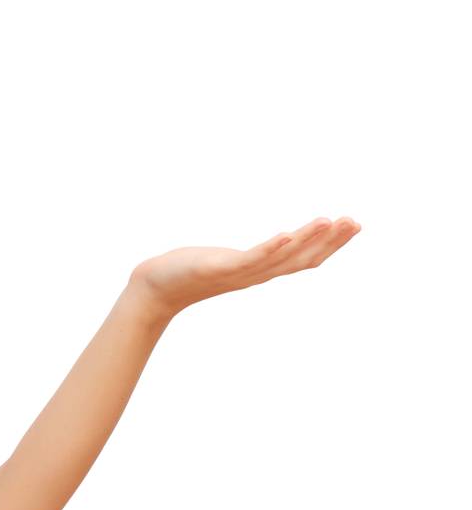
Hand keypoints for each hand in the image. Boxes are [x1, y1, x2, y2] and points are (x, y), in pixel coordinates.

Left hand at [129, 215, 361, 316]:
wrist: (154, 289)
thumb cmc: (186, 272)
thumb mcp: (227, 261)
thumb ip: (248, 256)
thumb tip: (265, 247)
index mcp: (260, 270)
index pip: (305, 259)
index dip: (331, 245)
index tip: (353, 224)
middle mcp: (254, 275)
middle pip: (302, 260)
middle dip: (330, 242)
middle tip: (355, 222)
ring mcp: (238, 274)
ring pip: (281, 259)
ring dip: (307, 239)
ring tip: (330, 220)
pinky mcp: (218, 270)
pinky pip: (250, 259)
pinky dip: (271, 248)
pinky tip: (288, 234)